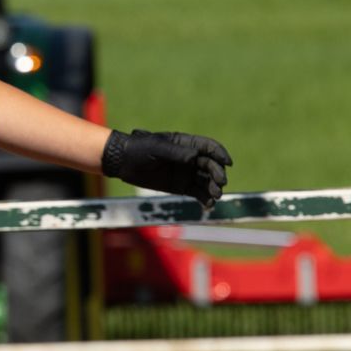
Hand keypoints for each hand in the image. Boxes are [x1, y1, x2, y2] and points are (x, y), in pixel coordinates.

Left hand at [102, 129, 231, 207]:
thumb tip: (194, 157)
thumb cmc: (139, 150)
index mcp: (187, 144)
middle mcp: (191, 158)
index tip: (227, 163)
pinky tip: (208, 205)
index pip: (210, 148)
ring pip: (206, 181)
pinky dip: (204, 199)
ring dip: (213, 189)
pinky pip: (196, 193)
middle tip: (220, 184)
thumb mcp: (156, 148)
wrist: (123, 163)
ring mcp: (186, 173)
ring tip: (215, 197)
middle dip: (217, 175)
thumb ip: (175, 153)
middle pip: (210, 166)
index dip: (220, 155)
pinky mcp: (180, 187)